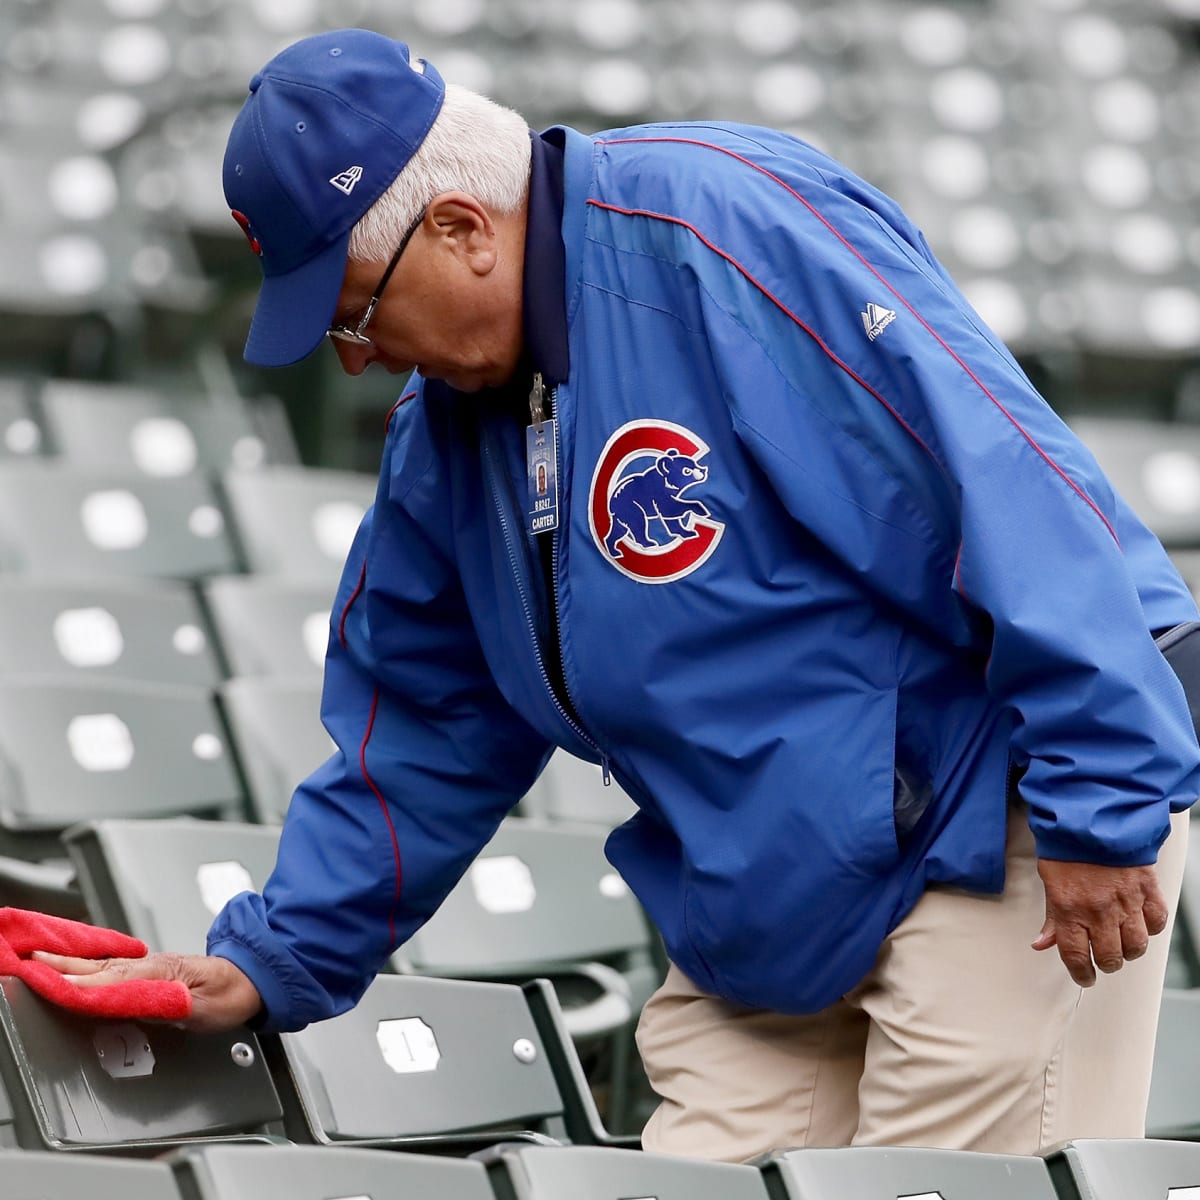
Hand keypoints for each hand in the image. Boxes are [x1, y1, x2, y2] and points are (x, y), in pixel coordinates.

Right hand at [28, 950, 261, 1032]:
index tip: (44, 981)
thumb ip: (162, 1001)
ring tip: (36, 960)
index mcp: (157, 973)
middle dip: (57, 964)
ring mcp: (146, 968)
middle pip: (94, 967)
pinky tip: (72, 969)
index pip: (105, 980)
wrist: (254, 981)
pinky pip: (109, 967)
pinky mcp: (148, 973)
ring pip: (99, 964)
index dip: (73, 982)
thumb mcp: (199, 1005)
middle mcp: (147, 966)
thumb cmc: (230, 994)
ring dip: (66, 962)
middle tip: (24, 961)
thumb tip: (127, 997)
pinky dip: (84, 966)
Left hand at [1033, 858, 1168, 986]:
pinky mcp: (1147, 890)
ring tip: (1120, 943)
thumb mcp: (1049, 880)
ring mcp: (1126, 902)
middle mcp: (1099, 911)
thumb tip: (1042, 943)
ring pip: (1135, 946)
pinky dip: (1148, 928)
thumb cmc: (1066, 845)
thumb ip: (1051, 917)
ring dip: (1127, 950)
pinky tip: (1138, 922)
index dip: (1080, 973)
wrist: (1092, 816)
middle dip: (1104, 963)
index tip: (1083, 977)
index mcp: (1069, 909)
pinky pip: (1155, 922)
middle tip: (1101, 958)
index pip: (1076, 957)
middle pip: (1109, 958)